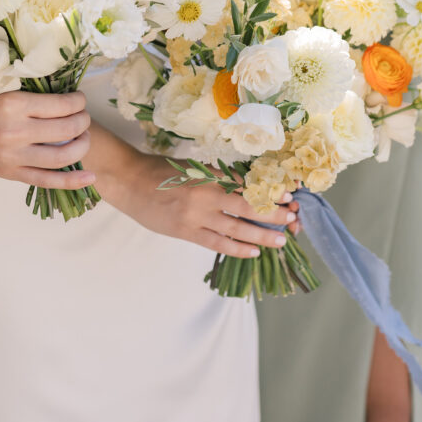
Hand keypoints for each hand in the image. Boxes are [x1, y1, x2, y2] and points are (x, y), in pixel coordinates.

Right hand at [0, 88, 94, 188]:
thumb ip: (29, 90)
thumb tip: (64, 90)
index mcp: (13, 104)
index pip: (62, 104)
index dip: (78, 101)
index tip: (79, 99)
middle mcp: (15, 131)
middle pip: (67, 129)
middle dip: (83, 121)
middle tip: (84, 117)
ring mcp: (13, 156)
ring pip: (63, 155)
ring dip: (82, 145)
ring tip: (84, 138)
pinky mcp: (10, 174)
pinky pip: (47, 180)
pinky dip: (72, 181)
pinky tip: (90, 177)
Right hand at [87, 126, 297, 256]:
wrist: (128, 182)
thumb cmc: (159, 171)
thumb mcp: (191, 169)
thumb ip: (216, 178)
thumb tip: (245, 186)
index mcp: (208, 176)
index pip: (246, 184)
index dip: (269, 191)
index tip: (289, 196)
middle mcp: (205, 195)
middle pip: (247, 206)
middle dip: (272, 213)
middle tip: (293, 219)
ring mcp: (195, 216)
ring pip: (236, 228)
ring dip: (261, 235)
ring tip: (281, 240)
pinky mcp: (185, 232)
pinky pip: (216, 243)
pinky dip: (236, 248)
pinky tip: (253, 252)